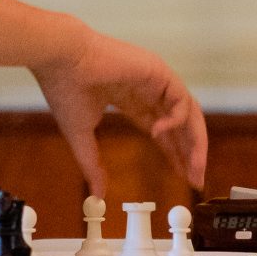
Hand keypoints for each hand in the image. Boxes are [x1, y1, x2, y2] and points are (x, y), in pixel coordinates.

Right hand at [32, 28, 209, 195]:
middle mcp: (148, 89)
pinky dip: (177, 119)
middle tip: (195, 179)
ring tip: (194, 168)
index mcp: (131, 99)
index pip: (161, 129)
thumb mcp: (82, 136)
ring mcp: (155, 80)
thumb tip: (97, 195)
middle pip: (180, 124)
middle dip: (189, 152)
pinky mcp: (159, 71)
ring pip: (188, 112)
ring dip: (194, 141)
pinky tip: (161, 134)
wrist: (61, 60)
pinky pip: (181, 99)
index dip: (173, 152)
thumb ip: (93, 165)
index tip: (182, 175)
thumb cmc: (66, 90)